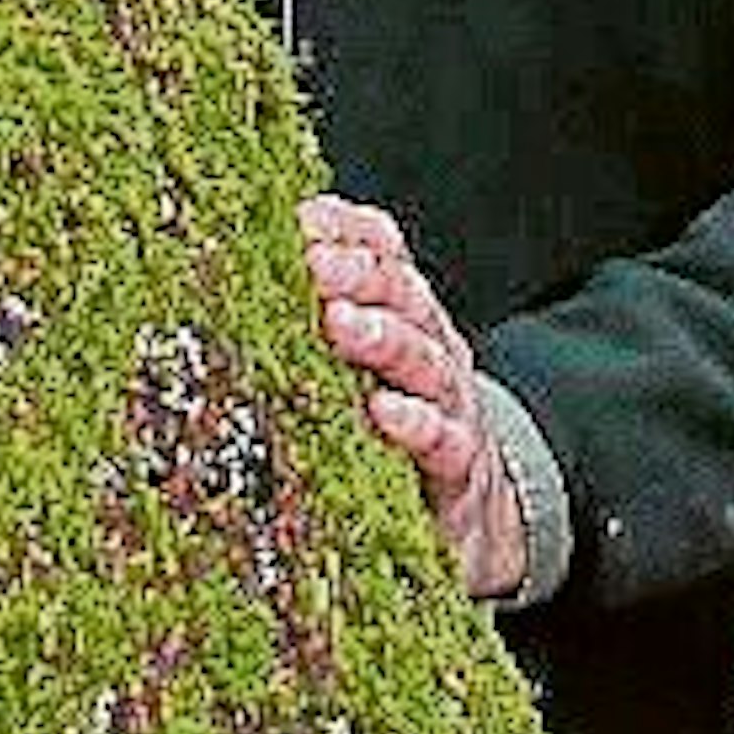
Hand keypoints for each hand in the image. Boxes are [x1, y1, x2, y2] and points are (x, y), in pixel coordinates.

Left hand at [298, 193, 526, 599]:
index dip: (347, 230)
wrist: (475, 513)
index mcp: (406, 313)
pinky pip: (442, 439)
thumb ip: (327, 316)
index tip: (301, 220)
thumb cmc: (397, 428)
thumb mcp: (365, 365)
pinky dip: (415, 423)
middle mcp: (432, 346)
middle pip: (403, 295)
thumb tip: (259, 260)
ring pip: (423, 358)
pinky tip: (383, 412)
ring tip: (340, 324)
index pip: (385, 251)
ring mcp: (449, 403)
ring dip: (382, 337)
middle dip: (358, 273)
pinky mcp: (457, 465)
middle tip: (314, 262)